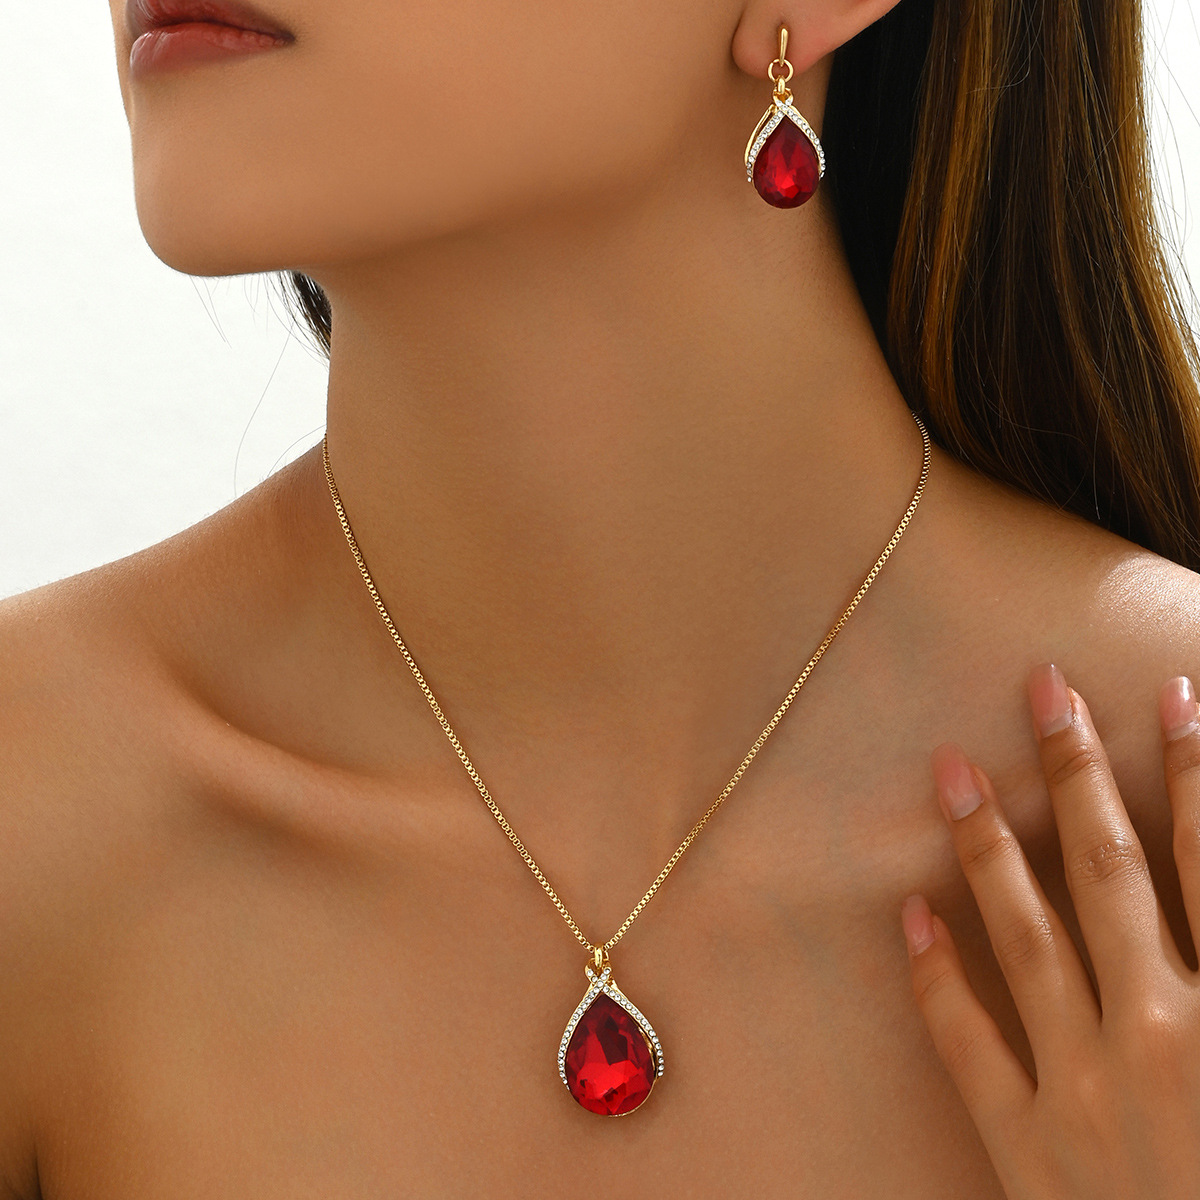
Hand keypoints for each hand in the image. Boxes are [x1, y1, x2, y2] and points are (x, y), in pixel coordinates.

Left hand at [901, 662, 1199, 1198]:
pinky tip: (909, 910)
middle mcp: (1166, 1038)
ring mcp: (1084, 1092)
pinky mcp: (1026, 1151)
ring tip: (948, 766)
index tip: (1172, 694)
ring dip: (988, 843)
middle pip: (1115, 872)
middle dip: (1078, 771)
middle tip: (1041, 687)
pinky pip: (968, 1044)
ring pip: (1028, 934)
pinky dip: (936, 976)